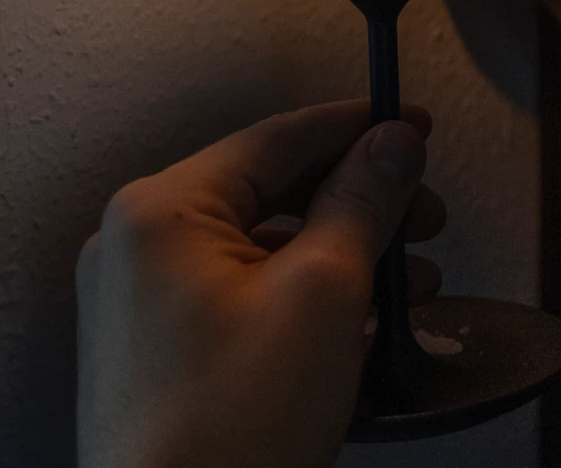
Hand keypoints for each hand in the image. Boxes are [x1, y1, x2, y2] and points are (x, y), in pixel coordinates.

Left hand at [76, 101, 447, 467]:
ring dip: (342, 254)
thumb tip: (389, 145)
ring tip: (406, 281)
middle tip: (423, 215)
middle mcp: (137, 249)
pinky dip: (304, 297)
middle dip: (360, 202)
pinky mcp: (158, 354)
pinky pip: (242, 295)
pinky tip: (358, 323)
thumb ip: (362, 204)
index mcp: (160, 214)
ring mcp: (142, 305)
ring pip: (262, 247)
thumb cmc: (223, 435)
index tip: (411, 126)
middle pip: (271, 190)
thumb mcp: (323, 295)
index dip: (359, 128)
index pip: (279, 138)